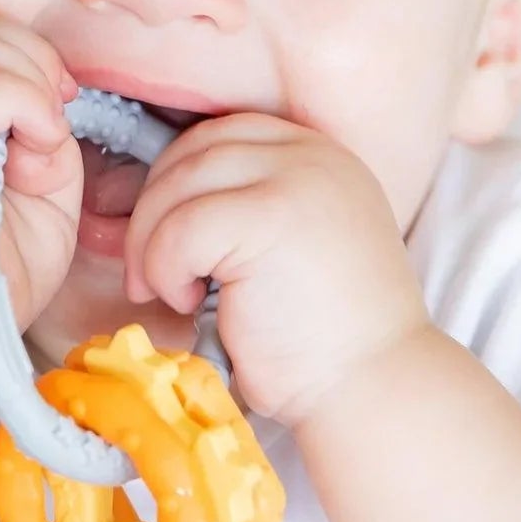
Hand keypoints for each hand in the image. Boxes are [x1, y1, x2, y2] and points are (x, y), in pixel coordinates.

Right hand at [0, 15, 80, 342]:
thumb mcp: (43, 200)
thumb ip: (47, 144)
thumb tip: (46, 113)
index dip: (30, 55)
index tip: (62, 106)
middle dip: (30, 58)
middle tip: (54, 121)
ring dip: (20, 79)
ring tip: (41, 139)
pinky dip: (8, 105)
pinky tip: (31, 152)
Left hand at [123, 114, 426, 423]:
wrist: (371, 387)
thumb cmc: (320, 337)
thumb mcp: (289, 246)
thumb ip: (244, 206)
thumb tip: (152, 198)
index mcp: (319, 155)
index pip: (223, 134)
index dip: (177, 180)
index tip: (164, 236)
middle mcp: (311, 154)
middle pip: (195, 150)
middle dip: (153, 210)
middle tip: (149, 274)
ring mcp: (296, 178)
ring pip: (180, 184)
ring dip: (152, 244)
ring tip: (172, 294)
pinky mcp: (272, 216)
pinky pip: (180, 227)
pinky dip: (164, 270)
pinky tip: (190, 305)